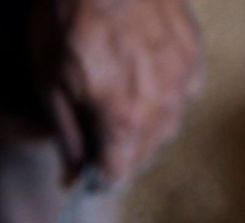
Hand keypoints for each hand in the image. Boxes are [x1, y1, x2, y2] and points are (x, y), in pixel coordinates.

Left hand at [37, 0, 202, 182]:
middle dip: (120, 157)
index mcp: (125, 120)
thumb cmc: (67, 20)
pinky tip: (142, 84)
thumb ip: (68, 137)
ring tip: (118, 110)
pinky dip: (165, 100)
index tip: (85, 174)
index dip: (98, 179)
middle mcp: (163, 106)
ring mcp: (184, 78)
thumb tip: (73, 178)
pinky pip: (184, 95)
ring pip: (169, 128)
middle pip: (145, 156)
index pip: (119, 175)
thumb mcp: (50, 84)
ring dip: (144, 132)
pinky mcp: (194, 54)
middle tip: (95, 140)